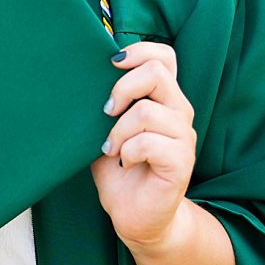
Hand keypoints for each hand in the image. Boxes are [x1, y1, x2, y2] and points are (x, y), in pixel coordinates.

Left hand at [90, 42, 196, 252]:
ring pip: (148, 112)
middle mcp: (178, 112)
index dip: (139, 51)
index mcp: (162, 98)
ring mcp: (183, 137)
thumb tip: (81, 74)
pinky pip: (150, 143)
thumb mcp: (105, 127)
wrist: (135, 214)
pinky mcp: (182, 162)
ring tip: (111, 148)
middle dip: (121, 88)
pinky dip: (128, 151)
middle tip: (105, 113)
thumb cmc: (118, 167)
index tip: (110, 65)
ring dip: (119, 131)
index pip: (164, 56)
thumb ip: (105, 101)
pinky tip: (124, 162)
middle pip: (157, 73)